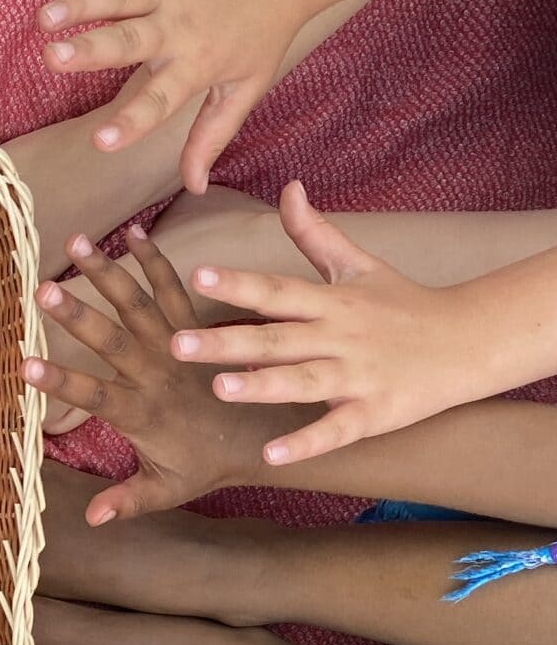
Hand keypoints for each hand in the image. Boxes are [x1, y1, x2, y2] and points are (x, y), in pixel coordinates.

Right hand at [24, 225, 288, 519]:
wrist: (267, 434)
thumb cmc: (207, 465)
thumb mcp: (167, 491)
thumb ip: (127, 501)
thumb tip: (89, 520)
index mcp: (143, 414)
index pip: (96, 396)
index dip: (61, 382)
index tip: (26, 364)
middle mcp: (157, 374)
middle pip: (112, 341)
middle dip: (76, 315)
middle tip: (43, 289)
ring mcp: (176, 345)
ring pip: (138, 304)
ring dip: (106, 272)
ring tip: (76, 243)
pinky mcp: (195, 326)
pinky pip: (174, 288)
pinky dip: (154, 259)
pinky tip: (132, 231)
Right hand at [28, 0, 313, 190]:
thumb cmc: (265, 30)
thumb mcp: (246, 88)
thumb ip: (212, 136)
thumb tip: (193, 187)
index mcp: (197, 63)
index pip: (162, 99)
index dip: (132, 122)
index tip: (101, 144)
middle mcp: (177, 25)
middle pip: (129, 39)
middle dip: (90, 49)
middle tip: (54, 59)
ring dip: (78, 2)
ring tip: (44, 17)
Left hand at [175, 182, 489, 464]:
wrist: (468, 340)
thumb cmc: (403, 304)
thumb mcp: (358, 265)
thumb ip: (314, 233)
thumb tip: (287, 188)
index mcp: (330, 301)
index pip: (276, 289)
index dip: (237, 283)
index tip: (197, 275)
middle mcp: (339, 336)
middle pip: (277, 337)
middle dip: (226, 341)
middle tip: (177, 345)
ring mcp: (357, 376)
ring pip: (303, 382)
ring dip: (262, 386)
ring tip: (220, 389)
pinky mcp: (374, 412)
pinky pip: (336, 430)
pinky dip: (306, 443)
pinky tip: (272, 456)